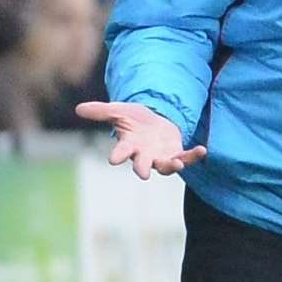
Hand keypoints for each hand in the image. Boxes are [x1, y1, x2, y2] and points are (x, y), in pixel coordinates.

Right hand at [75, 101, 206, 179]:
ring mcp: (160, 156)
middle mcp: (144, 154)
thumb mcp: (118, 111)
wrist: (153, 121)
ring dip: (171, 166)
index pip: (121, 151)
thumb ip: (100, 111)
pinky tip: (203, 150)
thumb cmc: (133, 120)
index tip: (113, 159)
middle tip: (143, 174)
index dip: (118, 155)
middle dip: (142, 168)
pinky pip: (186, 158)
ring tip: (178, 164)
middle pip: (142, 165)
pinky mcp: (176, 152)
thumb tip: (78, 108)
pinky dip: (193, 156)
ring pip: (165, 166)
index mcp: (129, 145)